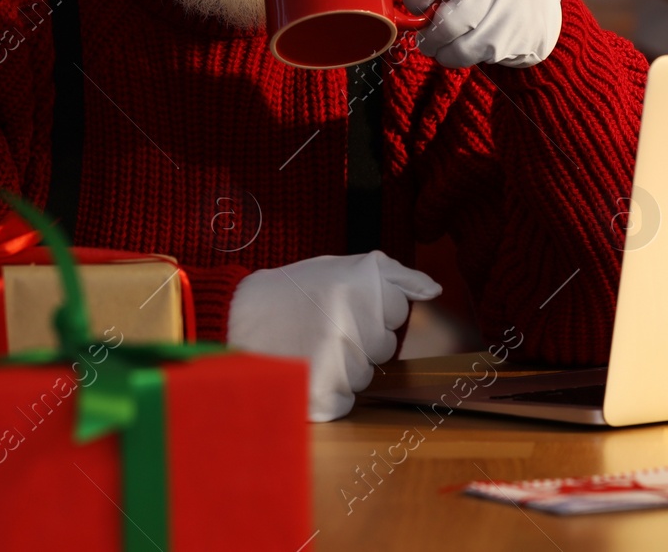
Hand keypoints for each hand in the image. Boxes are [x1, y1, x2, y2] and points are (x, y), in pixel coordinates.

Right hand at [227, 251, 440, 420]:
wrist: (234, 318)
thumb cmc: (291, 292)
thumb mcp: (338, 267)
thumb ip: (391, 275)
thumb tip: (434, 289)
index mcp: (357, 286)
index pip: (398, 309)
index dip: (373, 306)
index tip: (344, 302)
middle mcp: (350, 323)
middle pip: (384, 345)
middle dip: (361, 337)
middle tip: (325, 324)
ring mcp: (336, 362)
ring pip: (366, 374)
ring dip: (345, 364)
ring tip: (311, 345)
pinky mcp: (322, 395)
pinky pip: (347, 400)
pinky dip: (331, 391)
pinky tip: (307, 369)